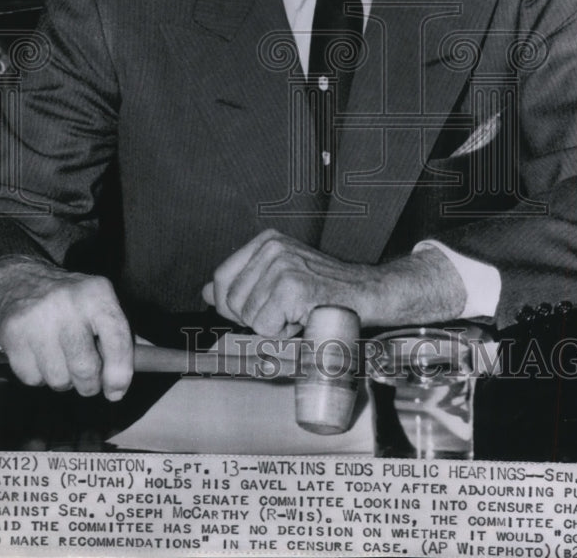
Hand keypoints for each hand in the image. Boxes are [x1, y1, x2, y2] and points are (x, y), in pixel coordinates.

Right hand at [0, 256, 132, 399]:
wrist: (18, 280)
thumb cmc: (70, 299)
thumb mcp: (100, 302)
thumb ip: (121, 333)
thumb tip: (147, 363)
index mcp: (97, 293)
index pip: (117, 339)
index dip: (120, 372)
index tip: (117, 390)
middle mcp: (67, 303)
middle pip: (86, 368)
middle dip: (89, 385)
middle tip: (88, 381)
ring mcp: (37, 319)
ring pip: (58, 380)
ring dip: (63, 380)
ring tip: (61, 359)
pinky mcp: (12, 334)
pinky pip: (32, 379)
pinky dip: (38, 376)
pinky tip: (39, 355)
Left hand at [201, 229, 466, 336]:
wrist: (368, 294)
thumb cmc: (327, 290)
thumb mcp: (280, 278)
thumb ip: (245, 283)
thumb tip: (208, 292)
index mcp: (266, 241)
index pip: (221, 279)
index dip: (231, 306)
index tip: (255, 312)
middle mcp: (272, 248)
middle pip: (231, 301)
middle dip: (255, 319)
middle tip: (286, 313)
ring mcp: (283, 266)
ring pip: (249, 317)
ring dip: (273, 327)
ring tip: (298, 314)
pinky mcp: (293, 288)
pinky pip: (267, 327)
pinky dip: (284, 334)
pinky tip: (304, 320)